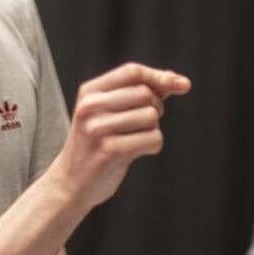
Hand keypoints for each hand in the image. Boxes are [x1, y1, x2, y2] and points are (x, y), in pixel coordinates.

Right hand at [53, 63, 190, 210]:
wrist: (70, 183)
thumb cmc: (96, 145)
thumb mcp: (107, 112)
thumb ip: (138, 93)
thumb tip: (179, 82)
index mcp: (90, 92)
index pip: (132, 71)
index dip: (160, 76)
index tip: (182, 85)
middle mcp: (91, 107)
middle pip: (146, 94)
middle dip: (155, 108)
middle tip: (142, 124)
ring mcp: (99, 129)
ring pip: (151, 116)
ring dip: (153, 129)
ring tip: (134, 139)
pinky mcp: (110, 151)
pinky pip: (153, 139)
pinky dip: (153, 146)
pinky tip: (136, 152)